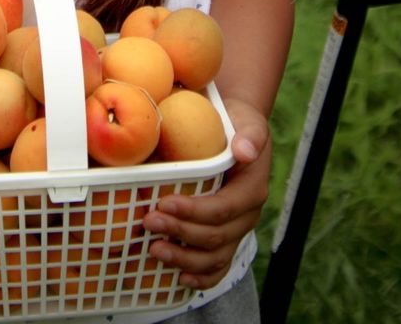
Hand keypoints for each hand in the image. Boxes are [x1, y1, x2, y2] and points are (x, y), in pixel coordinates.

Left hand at [140, 98, 270, 289]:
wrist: (239, 131)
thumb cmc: (237, 124)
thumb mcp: (248, 122)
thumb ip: (250, 136)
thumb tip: (244, 151)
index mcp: (252, 189)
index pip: (223, 209)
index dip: (193, 211)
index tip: (164, 202)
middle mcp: (247, 215)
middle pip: (215, 236)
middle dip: (180, 232)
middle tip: (148, 222)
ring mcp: (238, 230)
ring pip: (215, 257)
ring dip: (184, 258)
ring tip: (154, 249)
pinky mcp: (228, 238)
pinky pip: (219, 266)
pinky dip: (202, 277)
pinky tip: (181, 279)